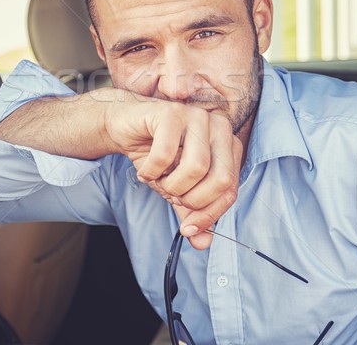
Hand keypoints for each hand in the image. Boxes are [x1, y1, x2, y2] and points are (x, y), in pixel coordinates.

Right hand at [103, 90, 242, 248]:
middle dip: (192, 199)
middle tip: (171, 197)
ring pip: (196, 167)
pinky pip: (165, 154)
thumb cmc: (156, 154)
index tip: (188, 229)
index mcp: (228, 145)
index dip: (209, 214)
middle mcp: (219, 127)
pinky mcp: (171, 112)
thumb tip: (203, 243)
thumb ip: (192, 212)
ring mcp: (196, 116)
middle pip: (220, 179)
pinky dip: (151, 171)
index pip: (230, 189)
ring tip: (158, 180)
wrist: (126, 128)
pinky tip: (145, 170)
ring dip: (171, 185)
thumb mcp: (177, 188)